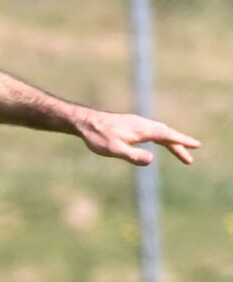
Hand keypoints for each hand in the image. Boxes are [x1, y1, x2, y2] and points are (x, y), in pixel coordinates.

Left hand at [76, 109, 199, 165]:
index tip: (196, 145)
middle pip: (167, 135)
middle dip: (179, 146)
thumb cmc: (98, 136)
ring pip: (160, 132)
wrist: (84, 122)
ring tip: (180, 152)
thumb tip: (151, 160)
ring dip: (171, 142)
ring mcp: (137, 123)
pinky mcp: (131, 124)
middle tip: (190, 159)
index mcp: (143, 130)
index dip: (182, 141)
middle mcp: (143, 124)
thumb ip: (133, 155)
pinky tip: (160, 142)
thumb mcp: (115, 150)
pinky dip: (161, 138)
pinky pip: (152, 131)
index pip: (168, 136)